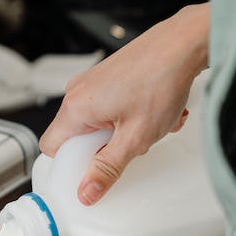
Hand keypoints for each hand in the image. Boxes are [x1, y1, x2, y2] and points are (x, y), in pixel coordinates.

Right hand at [40, 4, 209, 204]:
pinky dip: (130, 117)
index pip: (51, 148)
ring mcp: (92, 82)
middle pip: (77, 137)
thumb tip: (87, 192)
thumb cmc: (161, 81)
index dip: (71, 165)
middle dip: (105, 148)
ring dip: (123, 133)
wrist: (184, 43)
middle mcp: (78, 91)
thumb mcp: (135, 138)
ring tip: (148, 125)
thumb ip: (107, 168)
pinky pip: (109, 109)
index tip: (92, 172)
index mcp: (75, 107)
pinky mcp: (107, 77)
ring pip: (97, 124)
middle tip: (129, 145)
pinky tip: (153, 112)